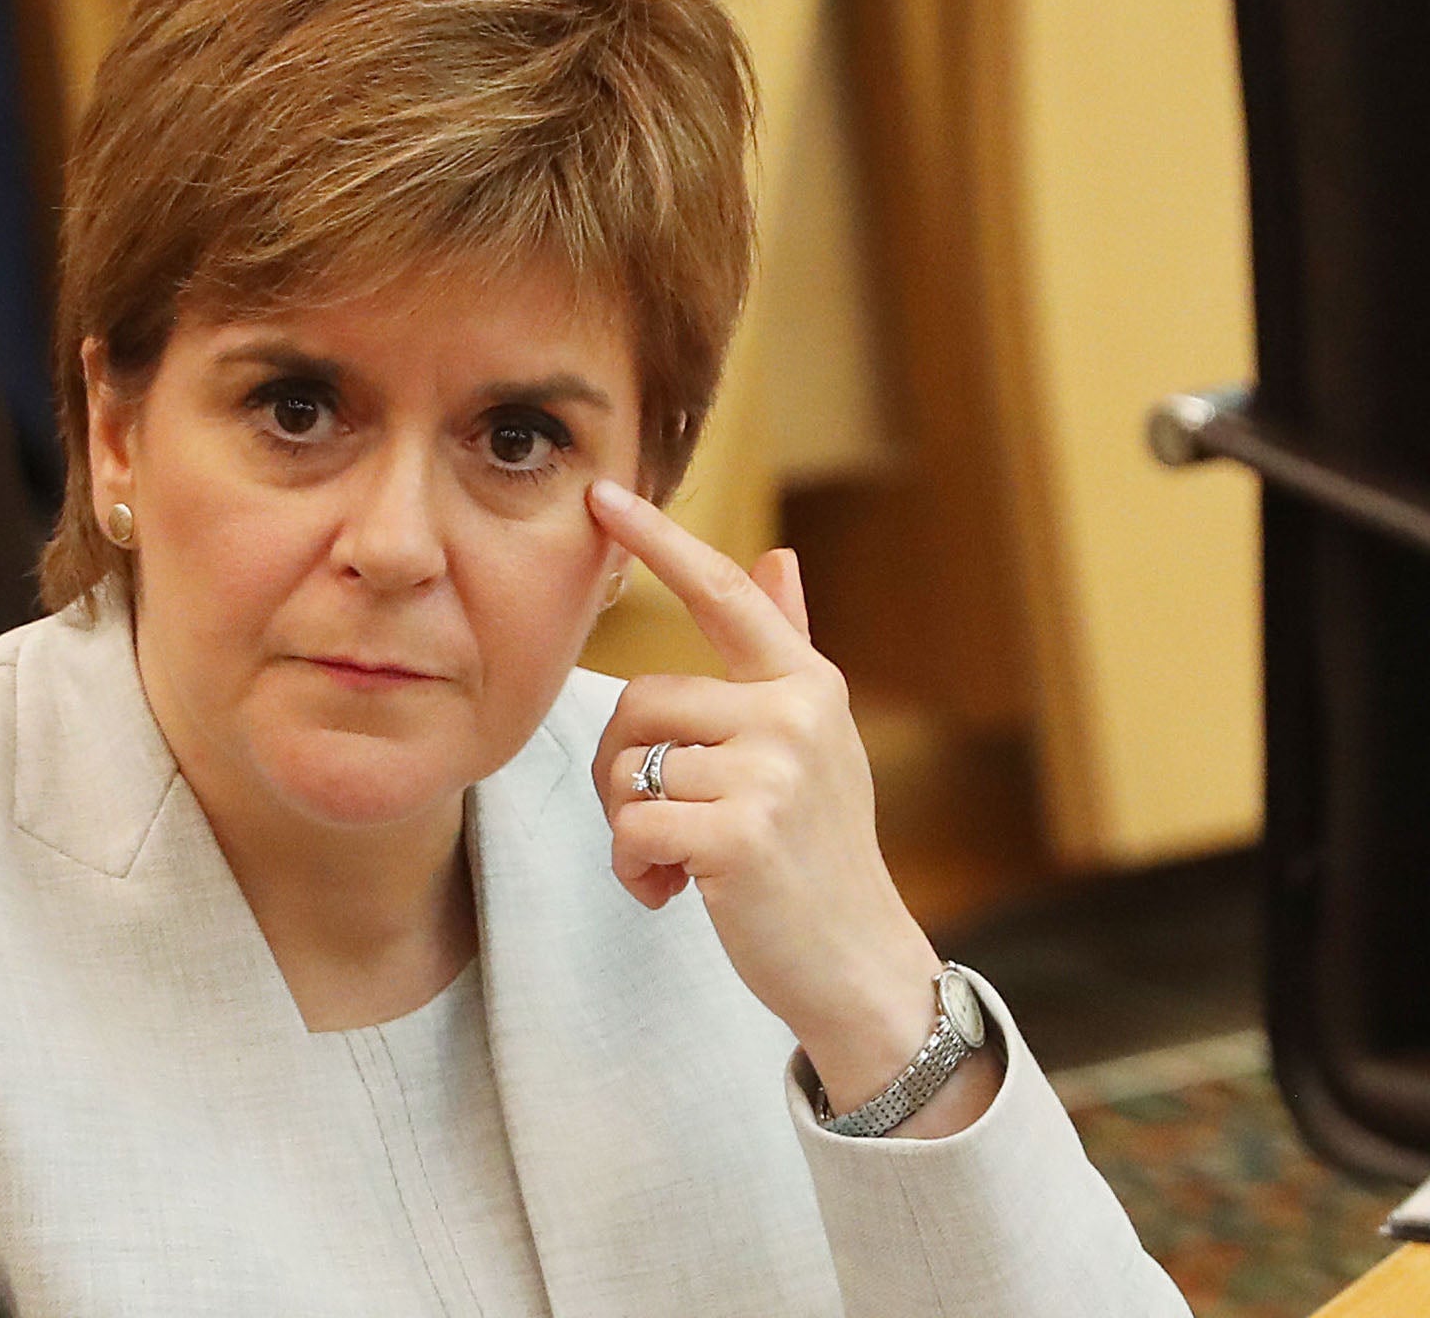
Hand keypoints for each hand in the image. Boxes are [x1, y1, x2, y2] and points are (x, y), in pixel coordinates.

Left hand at [586, 479, 966, 1118]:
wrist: (857, 965)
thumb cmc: (818, 852)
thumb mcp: (813, 742)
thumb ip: (785, 649)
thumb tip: (777, 557)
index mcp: (805, 683)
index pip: (721, 593)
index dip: (658, 538)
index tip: (600, 493)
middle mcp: (794, 713)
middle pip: (637, 701)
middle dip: (625, 770)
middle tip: (664, 824)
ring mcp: (772, 771)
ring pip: (627, 769)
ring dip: (631, 828)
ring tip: (681, 862)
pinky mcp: (742, 833)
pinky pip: (632, 826)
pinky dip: (633, 869)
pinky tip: (674, 893)